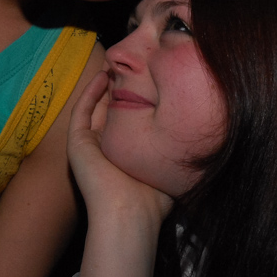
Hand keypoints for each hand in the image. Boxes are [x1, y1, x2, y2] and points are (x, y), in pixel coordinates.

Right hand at [67, 71, 171, 276]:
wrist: (129, 213)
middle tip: (130, 63)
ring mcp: (89, 144)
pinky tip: (103, 76)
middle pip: (109, 108)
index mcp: (124, 153)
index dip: (135, 97)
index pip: (128, 119)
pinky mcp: (77, 143)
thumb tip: (199, 135)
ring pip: (94, 106)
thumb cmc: (153, 197)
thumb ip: (174, 149)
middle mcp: (106, 147)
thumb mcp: (166, 166)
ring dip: (103, 84)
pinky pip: (81, 111)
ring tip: (116, 63)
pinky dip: (90, 92)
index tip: (147, 78)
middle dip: (119, 85)